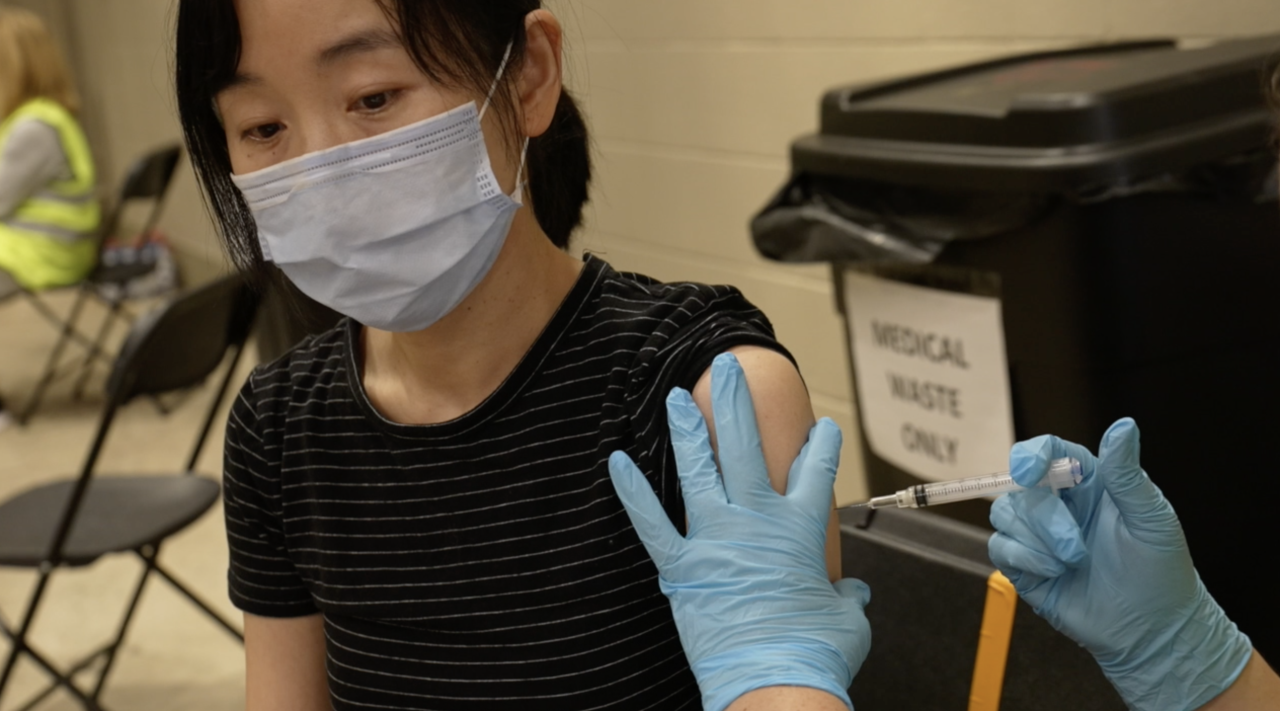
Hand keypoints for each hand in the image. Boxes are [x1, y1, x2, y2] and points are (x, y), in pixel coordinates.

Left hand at [609, 354, 870, 710]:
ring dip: (689, 430)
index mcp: (801, 531)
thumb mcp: (848, 620)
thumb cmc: (814, 654)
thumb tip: (854, 595)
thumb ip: (848, 598)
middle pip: (749, 448)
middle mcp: (758, 522)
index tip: (821, 425)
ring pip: (701, 470)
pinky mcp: (682, 566)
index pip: (816, 473)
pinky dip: (632, 492)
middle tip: (726, 368)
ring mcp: (717, 539)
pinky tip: (616, 462)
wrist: (775, 684)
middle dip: (737, 402)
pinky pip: (651, 522)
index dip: (821, 445)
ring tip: (677, 397)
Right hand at [988, 419, 1252, 710]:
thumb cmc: (1161, 572)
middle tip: (1078, 550)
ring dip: (1036, 541)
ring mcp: (1038, 536)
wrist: (1151, 631)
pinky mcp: (1024, 566)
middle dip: (1046, 519)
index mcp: (1090, 484)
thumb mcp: (1151, 519)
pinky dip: (1022, 558)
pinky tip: (1052, 572)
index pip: (1049, 451)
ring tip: (1071, 563)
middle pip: (1022, 488)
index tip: (1029, 472)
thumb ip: (1127, 473)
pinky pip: (999, 547)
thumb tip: (1124, 424)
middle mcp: (1060, 505)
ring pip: (1004, 514)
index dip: (1032, 455)